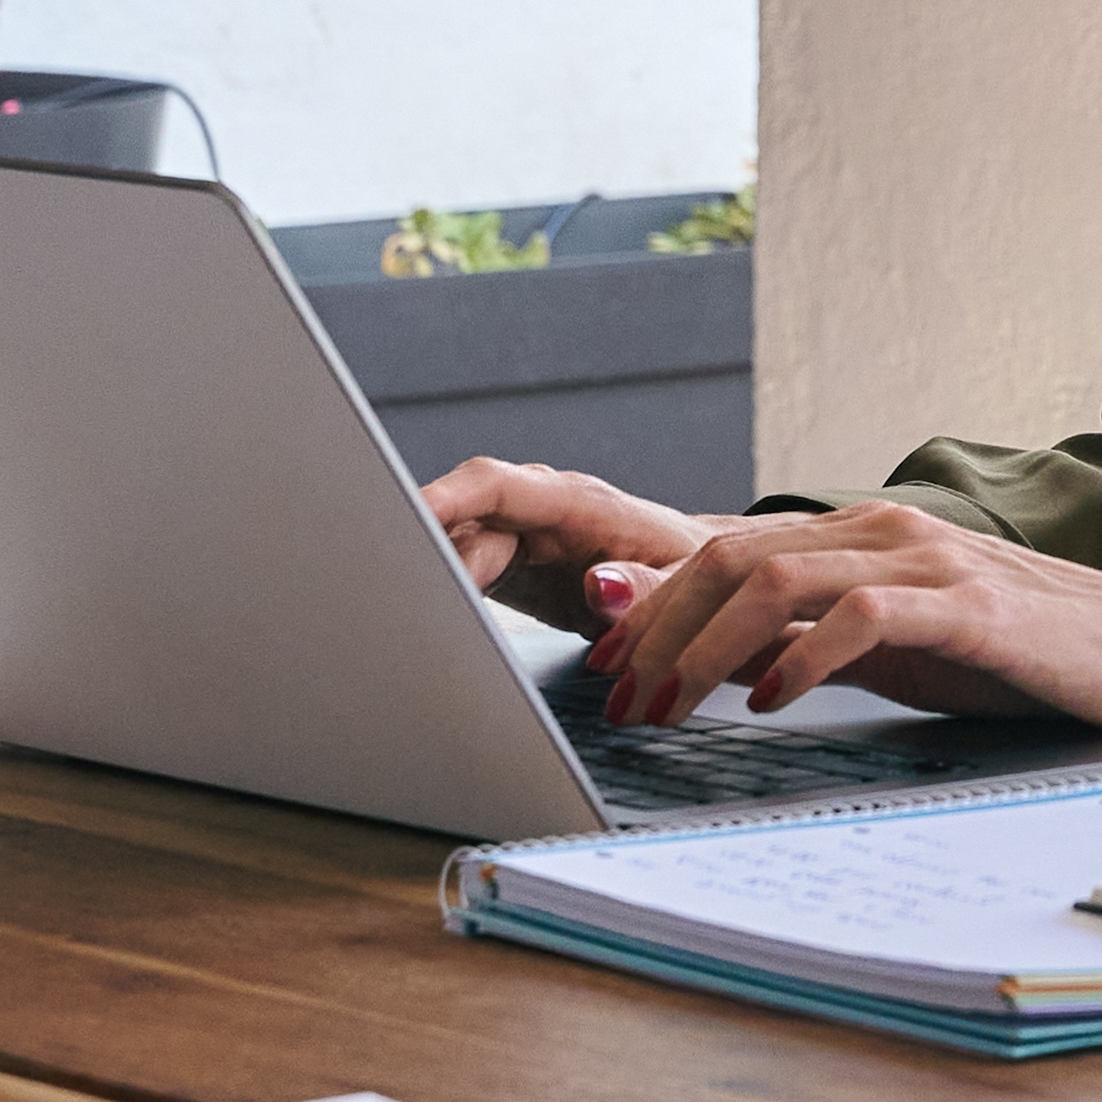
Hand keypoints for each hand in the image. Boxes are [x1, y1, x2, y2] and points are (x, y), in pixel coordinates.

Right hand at [423, 454, 726, 628]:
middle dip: (421, 546)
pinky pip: (461, 567)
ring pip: (454, 542)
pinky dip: (441, 588)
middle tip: (394, 594)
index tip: (404, 522)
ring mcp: (521, 535)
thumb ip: (648, 587)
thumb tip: (599, 585)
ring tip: (401, 610)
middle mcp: (540, 511)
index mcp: (580, 504)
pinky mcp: (510, 564)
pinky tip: (426, 614)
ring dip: (427, 571)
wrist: (707, 580)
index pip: (496, 486)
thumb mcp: (690, 586)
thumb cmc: (703, 574)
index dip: (444, 499)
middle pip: (461, 518)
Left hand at [591, 500, 1101, 736]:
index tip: (607, 665)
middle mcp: (882, 531)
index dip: (652, 606)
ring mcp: (925, 561)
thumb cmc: (1018, 655)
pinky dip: (798, 660)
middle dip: (656, 628)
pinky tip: (767, 704)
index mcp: (858, 537)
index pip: (724, 552)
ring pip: (775, 580)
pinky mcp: (967, 604)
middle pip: (728, 557)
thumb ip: (810, 645)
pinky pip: (859, 617)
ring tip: (670, 707)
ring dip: (703, 648)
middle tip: (618, 697)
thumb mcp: (893, 651)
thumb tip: (716, 665)